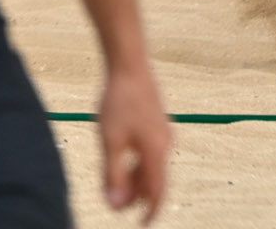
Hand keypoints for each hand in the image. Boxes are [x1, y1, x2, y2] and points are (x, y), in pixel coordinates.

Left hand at [97, 60, 170, 220]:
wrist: (129, 64)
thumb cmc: (118, 101)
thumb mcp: (110, 142)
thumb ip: (113, 175)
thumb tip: (115, 205)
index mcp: (156, 151)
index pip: (157, 192)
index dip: (150, 212)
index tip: (140, 225)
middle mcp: (165, 143)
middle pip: (154, 180)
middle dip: (136, 194)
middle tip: (114, 196)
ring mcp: (163, 131)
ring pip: (152, 165)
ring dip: (135, 177)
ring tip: (113, 176)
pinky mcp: (158, 122)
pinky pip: (152, 151)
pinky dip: (138, 161)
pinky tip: (121, 154)